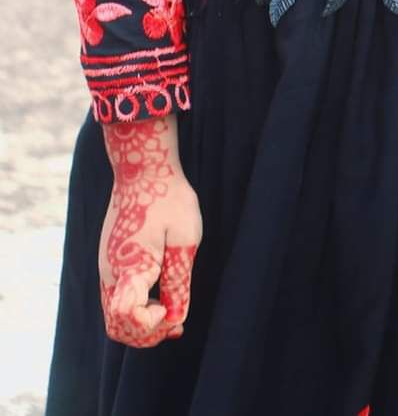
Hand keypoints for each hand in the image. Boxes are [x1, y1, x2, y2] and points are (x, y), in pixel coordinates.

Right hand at [99, 117, 201, 346]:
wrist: (143, 167)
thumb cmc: (169, 198)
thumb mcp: (185, 238)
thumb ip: (178, 281)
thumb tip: (176, 318)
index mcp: (129, 267)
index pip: (127, 318)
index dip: (150, 326)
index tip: (171, 311)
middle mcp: (110, 272)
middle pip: (117, 326)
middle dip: (145, 334)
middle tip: (174, 324)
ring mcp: (106, 267)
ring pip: (114, 315)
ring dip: (139, 323)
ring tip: (169, 315)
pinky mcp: (109, 260)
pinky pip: (115, 297)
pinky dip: (133, 308)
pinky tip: (158, 300)